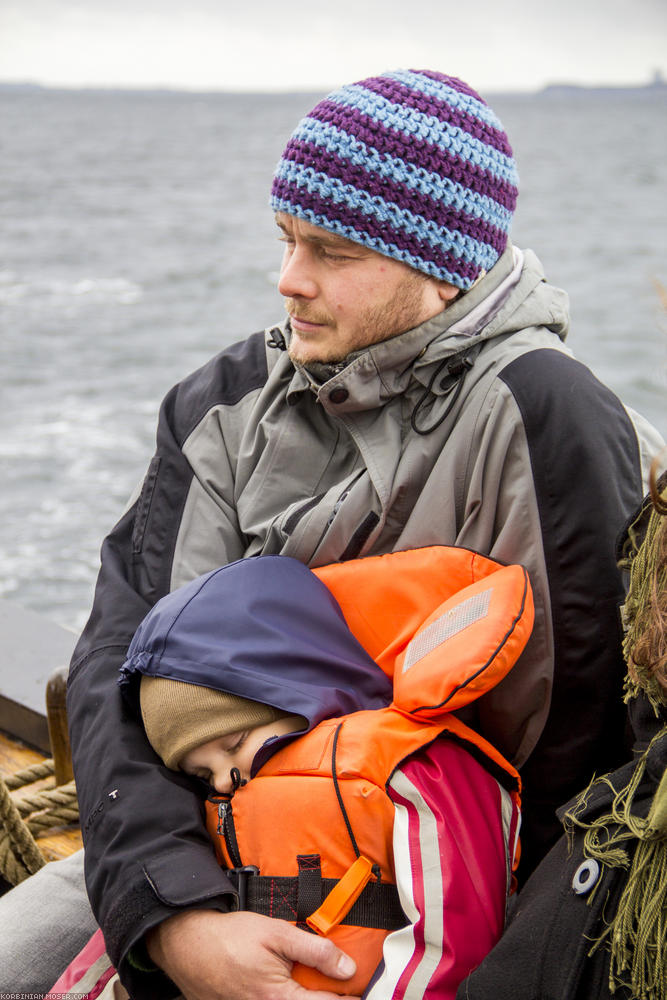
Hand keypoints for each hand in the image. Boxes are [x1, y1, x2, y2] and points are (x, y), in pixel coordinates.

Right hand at [145, 909, 357, 999]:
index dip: (347, 998)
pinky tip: (283, 982)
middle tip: (332, 981)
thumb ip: (315, 950)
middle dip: (323, 995)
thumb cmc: (229, 937)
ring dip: (303, 994)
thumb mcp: (277, 933)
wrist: (187, 945)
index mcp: (279, 999)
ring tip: (305, 980)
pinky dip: (284, 996)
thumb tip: (347, 968)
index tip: (359, 989)